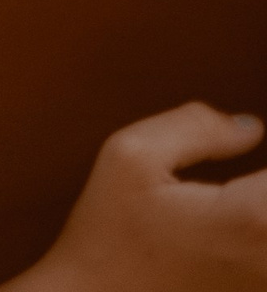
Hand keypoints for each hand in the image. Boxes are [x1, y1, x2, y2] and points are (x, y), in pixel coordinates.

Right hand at [39, 104, 266, 291]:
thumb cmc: (109, 235)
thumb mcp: (131, 156)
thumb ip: (197, 126)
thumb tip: (251, 126)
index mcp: (252, 216)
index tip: (253, 138)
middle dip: (264, 186)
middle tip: (245, 180)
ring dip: (262, 202)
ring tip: (245, 193)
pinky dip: (259, 233)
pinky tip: (244, 222)